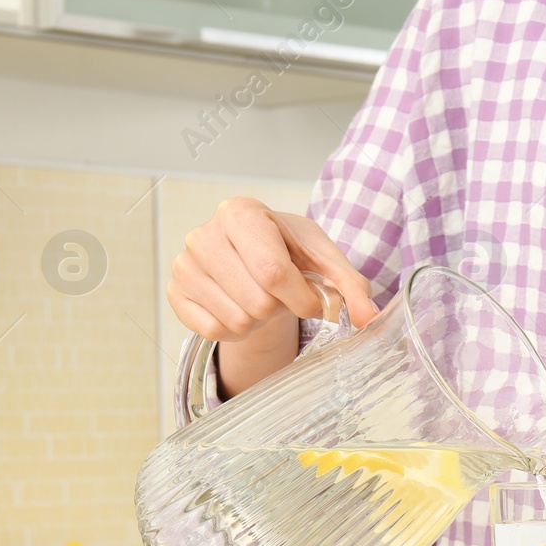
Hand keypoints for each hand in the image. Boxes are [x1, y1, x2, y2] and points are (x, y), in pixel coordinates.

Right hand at [166, 197, 376, 342]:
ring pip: (237, 321)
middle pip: (257, 302)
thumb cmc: (286, 252)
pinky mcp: (175, 293)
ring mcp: (184, 264)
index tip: (312, 301)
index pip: (273, 273)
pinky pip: (213, 332)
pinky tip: (238, 308)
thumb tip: (371, 318)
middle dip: (280, 309)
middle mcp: (204, 234)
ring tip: (259, 300)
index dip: (301, 298)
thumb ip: (349, 285)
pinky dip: (234, 331)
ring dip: (259, 322)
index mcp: (240, 213)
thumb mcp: (322, 259)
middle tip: (279, 296)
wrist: (249, 257)